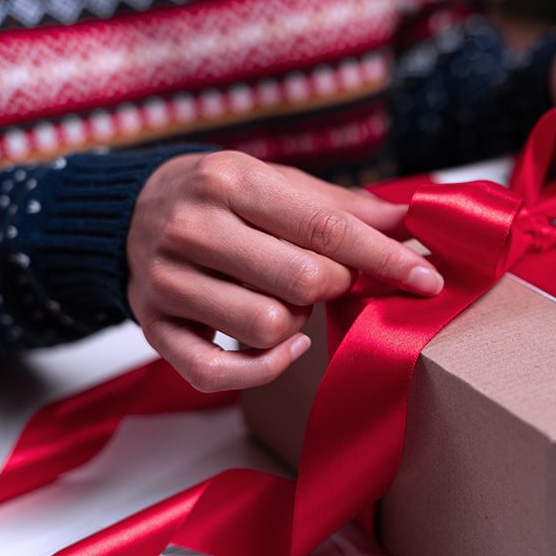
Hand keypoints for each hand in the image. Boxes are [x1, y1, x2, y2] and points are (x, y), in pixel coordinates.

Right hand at [127, 151, 442, 391]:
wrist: (128, 211)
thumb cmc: (223, 198)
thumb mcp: (278, 183)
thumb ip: (343, 207)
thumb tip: (410, 222)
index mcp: (230, 180)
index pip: (325, 229)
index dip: (384, 258)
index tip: (427, 279)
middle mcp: (191, 227)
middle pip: (302, 282)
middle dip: (333, 286)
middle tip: (327, 277)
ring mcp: (166, 282)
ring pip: (267, 328)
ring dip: (294, 323)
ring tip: (282, 299)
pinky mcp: (153, 329)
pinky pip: (218, 374)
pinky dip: (262, 369)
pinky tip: (282, 344)